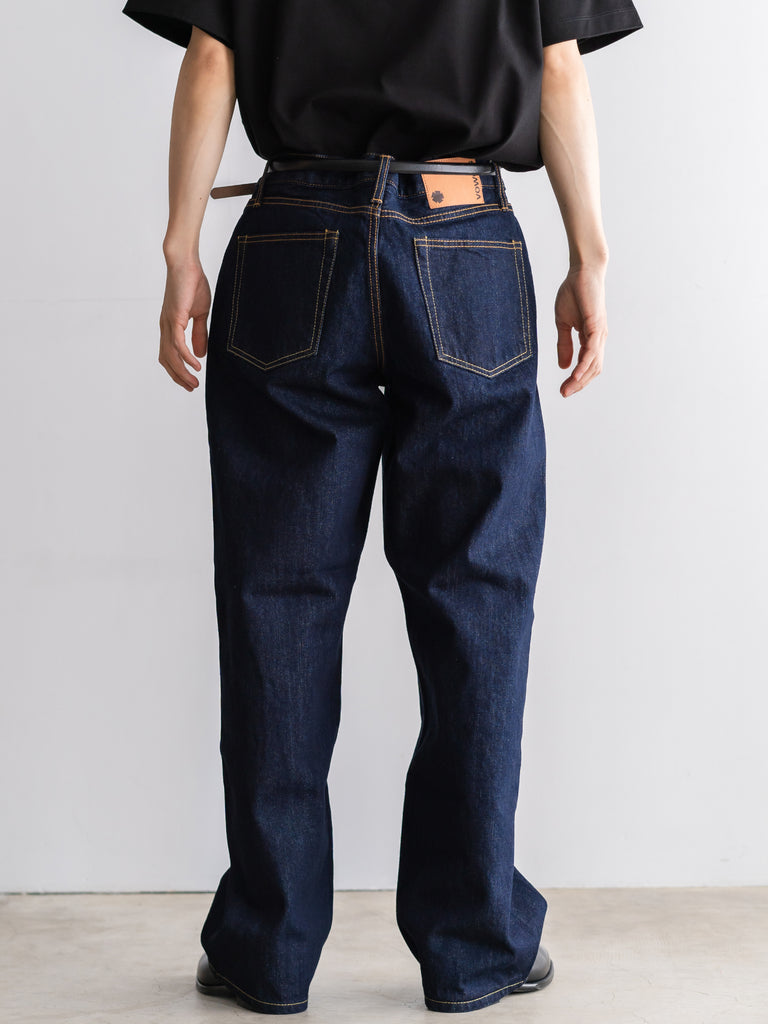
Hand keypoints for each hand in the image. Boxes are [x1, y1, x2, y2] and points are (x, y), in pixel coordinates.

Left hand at [158, 258, 210, 390]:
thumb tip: (200, 355)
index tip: (189, 382)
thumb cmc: (193, 283)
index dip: (177, 370)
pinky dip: (186, 358)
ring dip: (182, 372)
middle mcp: (165, 327)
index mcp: (170, 326)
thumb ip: (199, 334)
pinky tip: (195, 365)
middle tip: (192, 388)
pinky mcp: (174, 318)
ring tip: (194, 383)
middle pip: (167, 360)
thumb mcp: (200, 313)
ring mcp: (168, 324)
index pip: (169, 355)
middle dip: (178, 377)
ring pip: (171, 356)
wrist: (186, 263)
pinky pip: (178, 344)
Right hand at [554, 263, 607, 397]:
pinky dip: (584, 364)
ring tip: (567, 389)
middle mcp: (599, 339)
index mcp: (591, 339)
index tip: (562, 390)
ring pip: (594, 364)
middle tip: (563, 393)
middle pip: (593, 370)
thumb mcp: (563, 323)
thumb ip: (564, 344)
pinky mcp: (596, 326)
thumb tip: (564, 366)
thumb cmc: (573, 293)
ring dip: (581, 379)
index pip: (586, 366)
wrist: (582, 271)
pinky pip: (591, 351)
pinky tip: (574, 374)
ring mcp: (599, 333)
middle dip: (579, 384)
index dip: (576, 380)